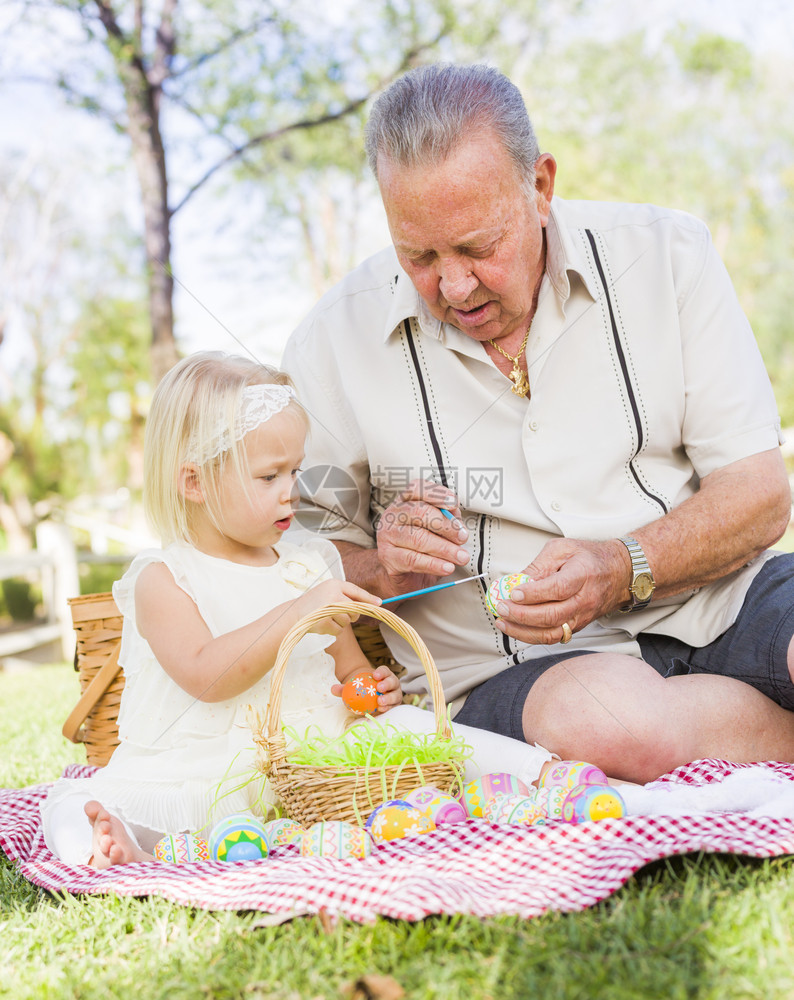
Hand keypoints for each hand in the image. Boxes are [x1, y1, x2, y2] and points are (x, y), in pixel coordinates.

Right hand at [295, 579, 380, 636]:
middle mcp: (332, 594)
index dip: (369, 598)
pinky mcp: (324, 621)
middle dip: (351, 615)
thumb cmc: (315, 603)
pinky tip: (323, 624)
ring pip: (347, 621)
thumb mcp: (329, 592)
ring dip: (340, 623)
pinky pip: (339, 630)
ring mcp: (328, 608)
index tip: (380, 603)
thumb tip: (373, 603)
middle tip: (338, 613)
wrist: (294, 613)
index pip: (356, 591)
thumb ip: (347, 596)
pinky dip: (333, 630)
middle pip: (355, 609)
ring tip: (327, 618)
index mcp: (335, 584)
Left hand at [330, 664, 403, 712]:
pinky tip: (382, 710)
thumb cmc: (362, 691)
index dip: (381, 672)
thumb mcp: (353, 688)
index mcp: (383, 676)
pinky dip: (388, 708)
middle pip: (392, 682)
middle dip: (387, 684)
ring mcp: (395, 695)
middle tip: (379, 688)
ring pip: (395, 695)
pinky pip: (394, 707)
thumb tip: (332, 689)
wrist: (370, 701)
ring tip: (380, 702)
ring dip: (389, 698)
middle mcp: (392, 684)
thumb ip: (343, 688)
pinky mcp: (395, 706)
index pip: (385, 671)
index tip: (375, 675)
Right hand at [375, 479, 469, 596]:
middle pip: (419, 512)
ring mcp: (387, 536)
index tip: (454, 504)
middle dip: (446, 525)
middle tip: (462, 537)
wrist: (403, 574)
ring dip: (444, 548)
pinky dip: (434, 564)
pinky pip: (413, 560)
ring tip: (460, 556)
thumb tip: (457, 519)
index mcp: (404, 502)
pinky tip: (447, 567)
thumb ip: (447, 518)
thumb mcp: (435, 529)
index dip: (437, 494)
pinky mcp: (388, 557)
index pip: (417, 488)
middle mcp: (393, 515)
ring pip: (418, 538)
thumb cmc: (421, 547)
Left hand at [493, 538, 628, 644]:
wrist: (618, 573)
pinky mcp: (577, 626)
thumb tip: (515, 581)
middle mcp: (584, 600)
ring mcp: (581, 616)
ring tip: (503, 621)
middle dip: (521, 614)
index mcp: (582, 575)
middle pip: (552, 615)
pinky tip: (515, 628)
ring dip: (523, 631)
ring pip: (551, 632)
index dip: (533, 593)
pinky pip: (553, 637)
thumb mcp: (562, 549)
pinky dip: (531, 636)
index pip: (557, 589)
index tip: (513, 593)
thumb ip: (539, 564)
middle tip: (501, 607)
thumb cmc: (589, 558)